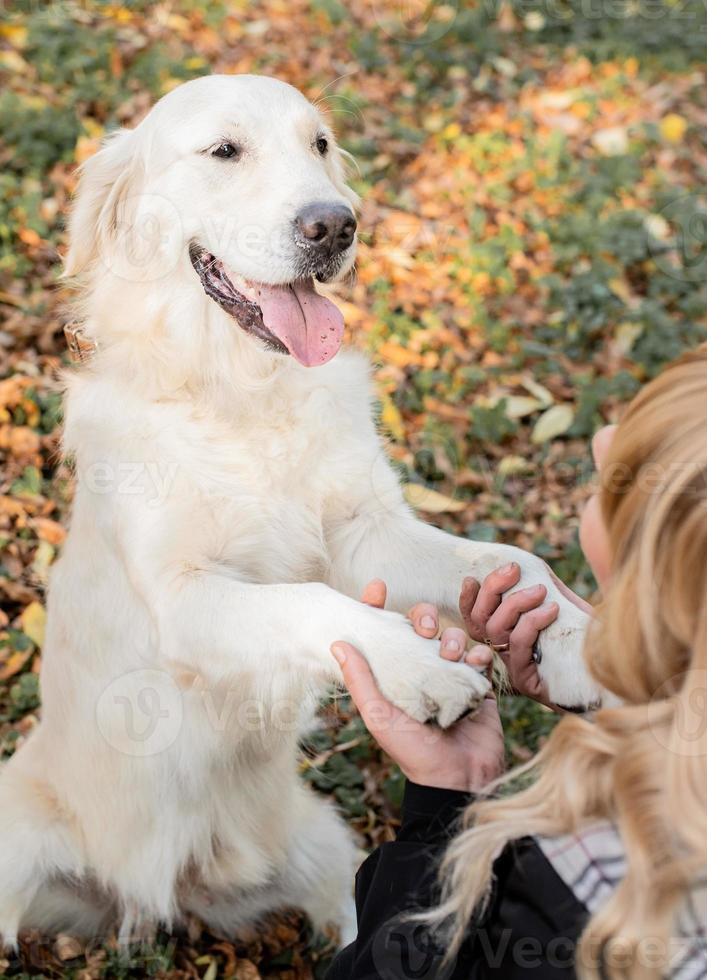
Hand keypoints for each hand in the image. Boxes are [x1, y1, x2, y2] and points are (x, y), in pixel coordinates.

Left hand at [330, 580, 504, 792]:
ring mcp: (451, 678)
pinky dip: (479, 655)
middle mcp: (421, 673)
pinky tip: (475, 663)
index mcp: (394, 677)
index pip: (384, 633)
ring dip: (453, 639)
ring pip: (452, 638)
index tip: (378, 588)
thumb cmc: (412, 752)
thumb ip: (359, 680)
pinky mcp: (477, 686)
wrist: (457, 779)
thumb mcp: (378, 715)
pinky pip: (480, 657)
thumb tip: (337, 643)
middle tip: (425, 628)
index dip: (379, 607)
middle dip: (424, 618)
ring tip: (452, 655)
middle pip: (422, 627)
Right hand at [459, 563, 591, 709]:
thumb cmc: (586, 640)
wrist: (608, 675)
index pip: (474, 619)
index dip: (467, 599)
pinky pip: (518, 644)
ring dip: (516, 602)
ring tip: (540, 590)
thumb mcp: (562, 607)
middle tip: (513, 569)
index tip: (472, 577)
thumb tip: (530, 562)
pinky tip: (552, 609)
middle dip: (491, 588)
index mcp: (505, 636)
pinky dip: (532, 621)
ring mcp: (512, 668)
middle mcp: (503, 653)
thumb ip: (545, 588)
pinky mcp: (525, 681)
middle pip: (479, 620)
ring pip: (495, 629)